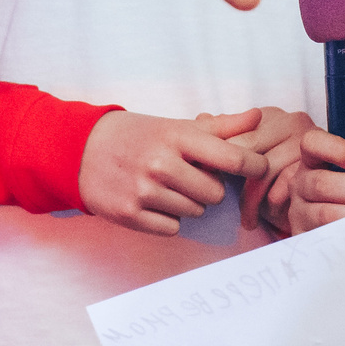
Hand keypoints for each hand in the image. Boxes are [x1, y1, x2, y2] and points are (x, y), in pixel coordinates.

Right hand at [79, 108, 268, 236]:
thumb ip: (221, 126)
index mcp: (177, 137)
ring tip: (169, 187)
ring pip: (195, 212)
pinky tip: (155, 202)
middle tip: (192, 177)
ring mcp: (144, 190)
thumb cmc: (139, 136)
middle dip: (209, 188)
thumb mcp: (176, 125)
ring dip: (189, 204)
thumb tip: (258, 116)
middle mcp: (161, 163)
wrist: (82, 149)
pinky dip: (169, 219)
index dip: (255, 167)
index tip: (261, 169)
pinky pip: (172, 229)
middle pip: (215, 194)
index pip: (232, 158)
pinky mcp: (130, 214)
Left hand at [197, 107, 315, 231]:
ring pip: (265, 170)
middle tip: (217, 199)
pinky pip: (284, 187)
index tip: (203, 176)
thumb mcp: (251, 153)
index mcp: (271, 114)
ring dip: (251, 200)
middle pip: (248, 149)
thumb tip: (202, 118)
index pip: (235, 131)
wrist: (324, 196)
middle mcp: (292, 121)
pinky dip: (271, 206)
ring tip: (246, 218)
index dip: (217, 156)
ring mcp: (307, 142)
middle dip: (232, 178)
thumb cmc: (279, 174)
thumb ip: (228, 135)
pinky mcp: (317, 166)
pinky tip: (266, 217)